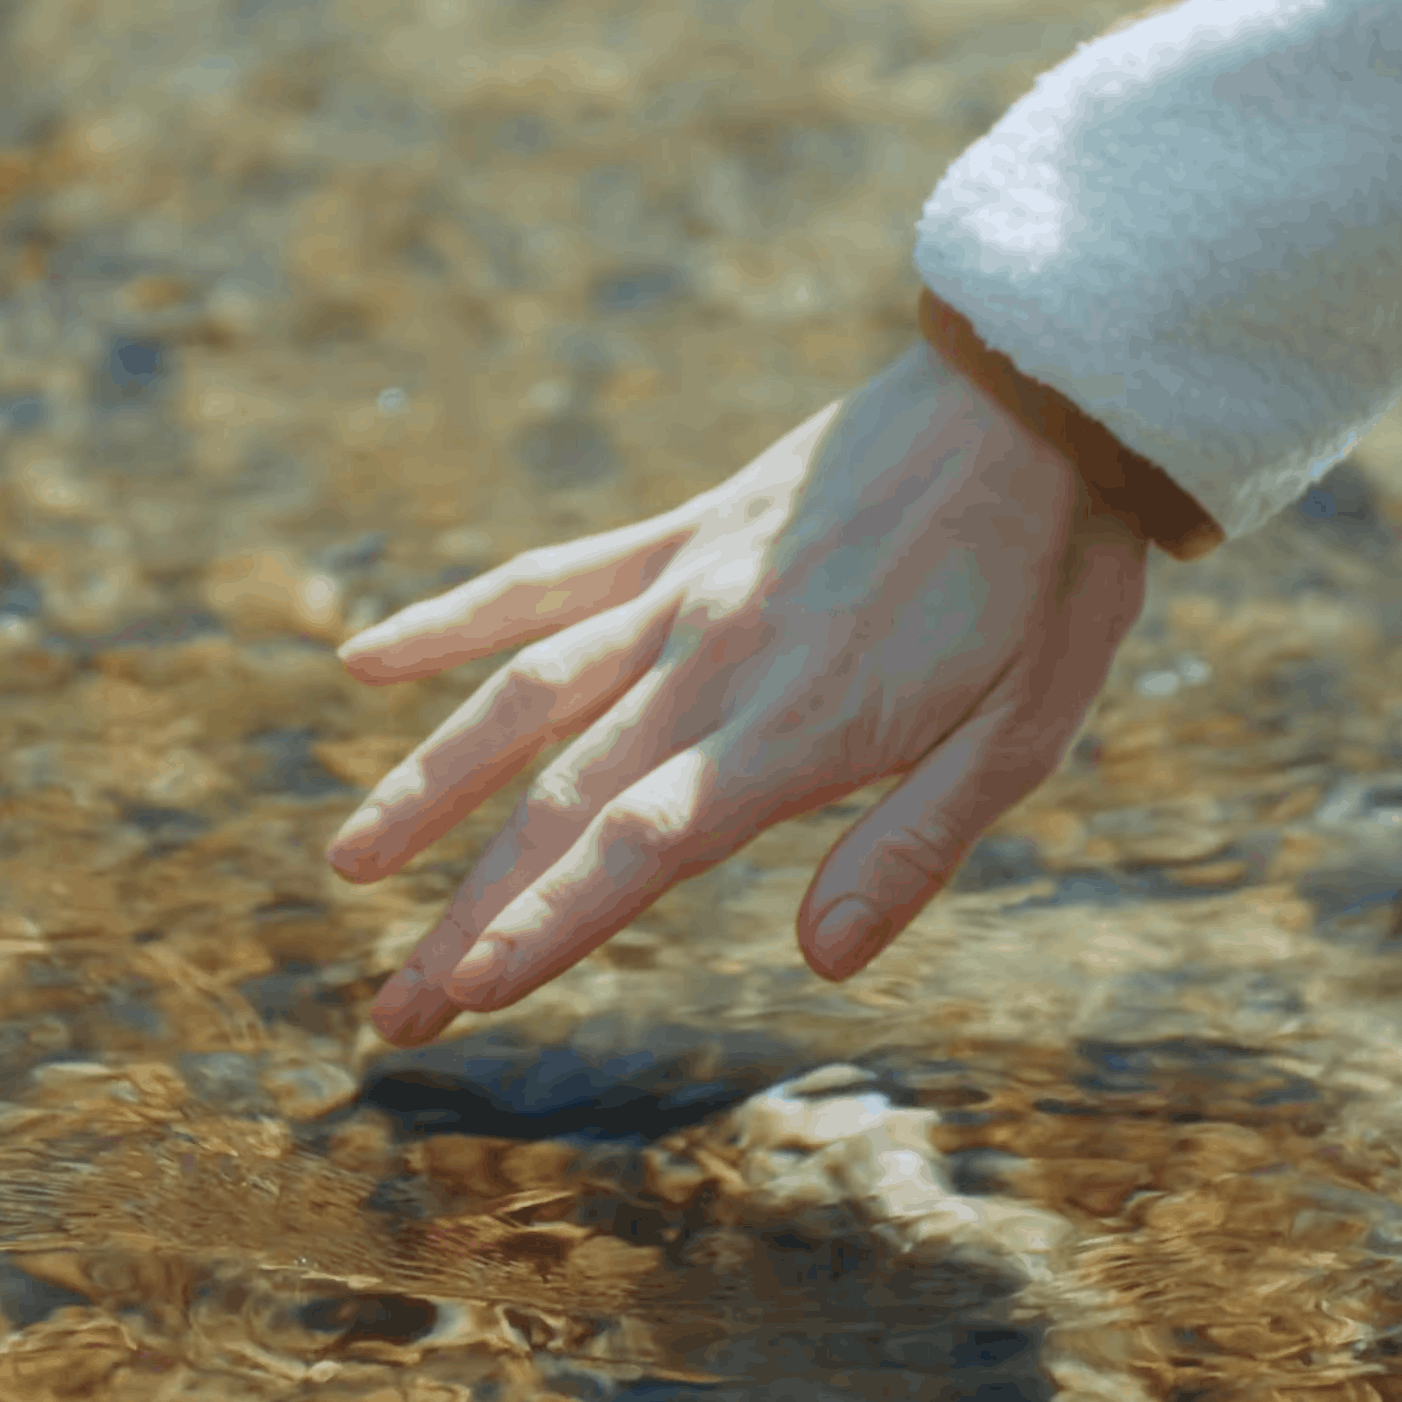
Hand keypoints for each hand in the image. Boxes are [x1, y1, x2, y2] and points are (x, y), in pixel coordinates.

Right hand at [327, 337, 1152, 1046]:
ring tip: (349, 863)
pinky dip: (454, 619)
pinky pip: (550, 579)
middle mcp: (717, 655)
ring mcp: (687, 586)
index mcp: (801, 719)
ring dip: (428, 785)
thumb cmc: (1052, 578)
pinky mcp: (684, 531)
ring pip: (523, 694)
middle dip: (471, 915)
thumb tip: (823, 959)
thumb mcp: (1025, 730)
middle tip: (395, 1009)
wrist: (1041, 393)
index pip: (642, 841)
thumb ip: (914, 844)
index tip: (468, 992)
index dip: (549, 920)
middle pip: (562, 799)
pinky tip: (366, 658)